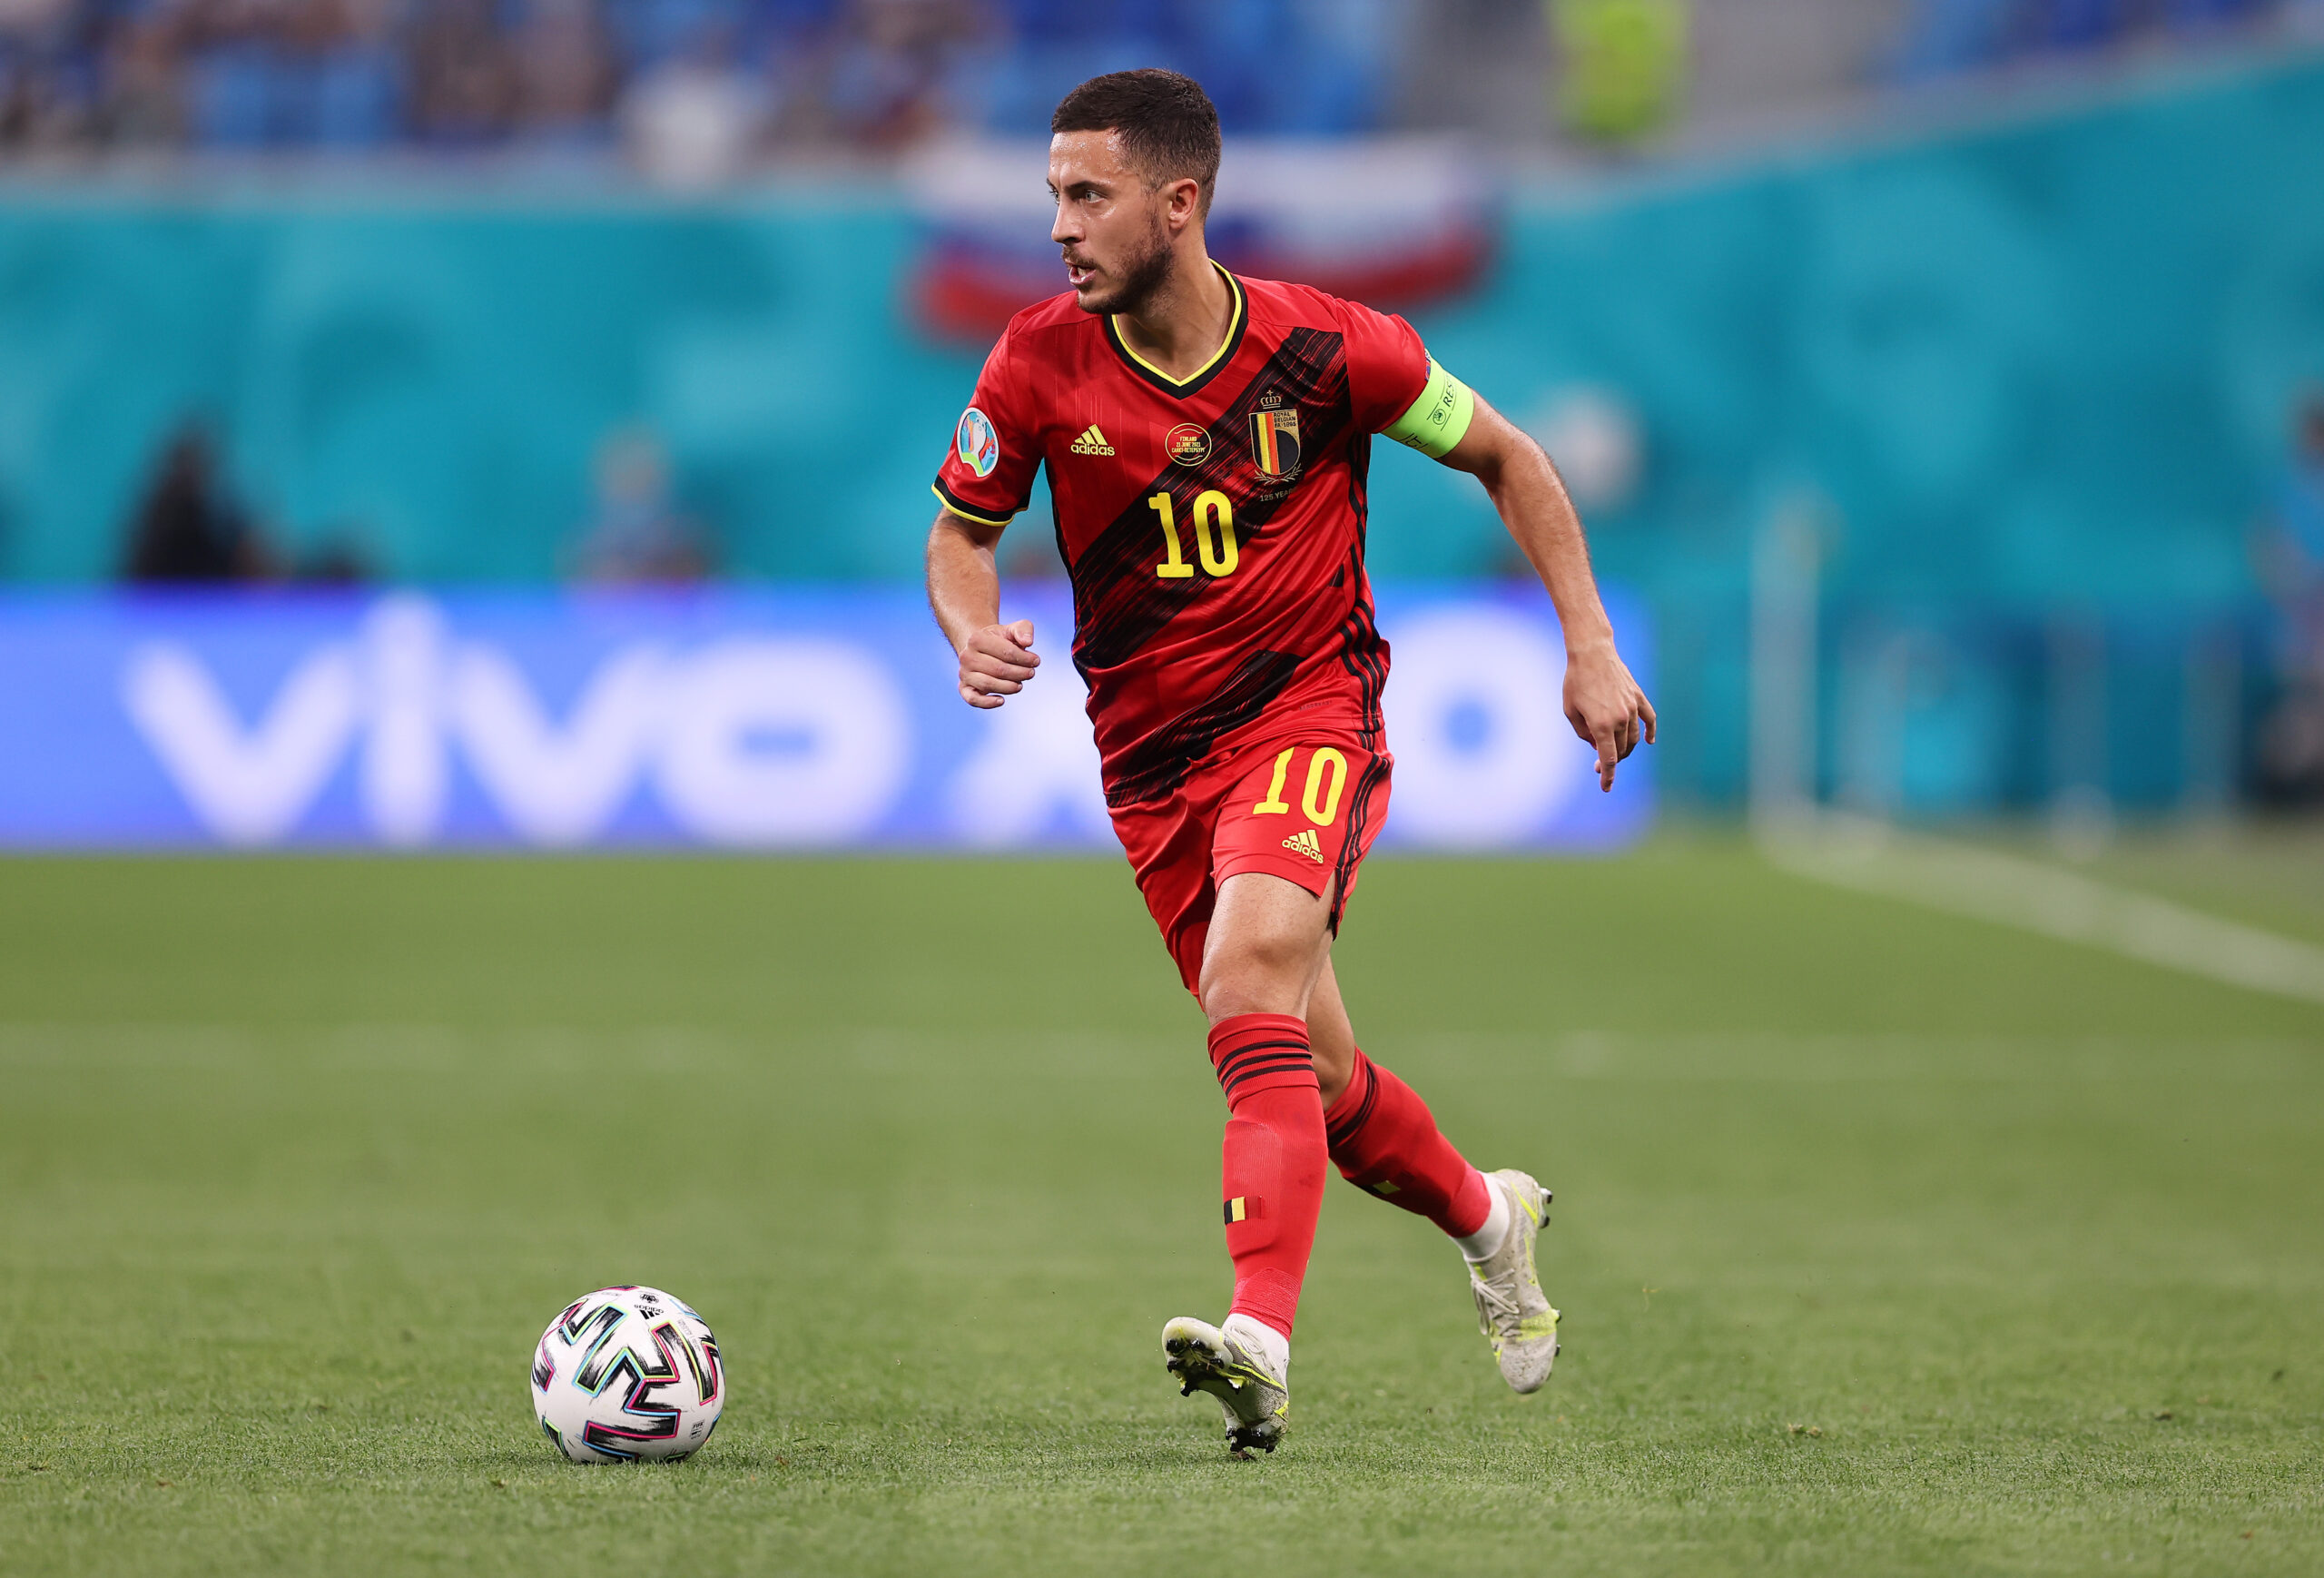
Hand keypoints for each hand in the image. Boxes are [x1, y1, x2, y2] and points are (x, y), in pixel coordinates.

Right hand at [957, 618, 1039, 708]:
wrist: (981, 650)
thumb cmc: (1000, 640)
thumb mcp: (1012, 629)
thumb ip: (1023, 629)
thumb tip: (1028, 642)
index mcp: (976, 639)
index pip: (1006, 652)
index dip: (1025, 658)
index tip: (1036, 661)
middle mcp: (966, 656)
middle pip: (999, 669)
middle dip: (1019, 673)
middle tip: (1031, 673)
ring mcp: (964, 673)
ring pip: (988, 684)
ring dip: (1009, 687)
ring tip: (1020, 684)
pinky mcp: (964, 688)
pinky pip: (973, 699)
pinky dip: (987, 703)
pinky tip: (1001, 700)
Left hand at [1564, 643, 1654, 790]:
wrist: (1592, 652)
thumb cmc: (1575, 682)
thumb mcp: (1571, 712)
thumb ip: (1584, 734)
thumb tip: (1598, 745)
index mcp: (1601, 725)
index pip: (1608, 759)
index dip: (1608, 776)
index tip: (1606, 788)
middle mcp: (1620, 719)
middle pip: (1621, 750)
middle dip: (1611, 761)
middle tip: (1598, 765)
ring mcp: (1632, 708)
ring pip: (1633, 738)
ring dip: (1624, 748)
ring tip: (1613, 752)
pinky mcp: (1638, 697)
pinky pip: (1649, 719)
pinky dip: (1650, 732)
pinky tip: (1649, 741)